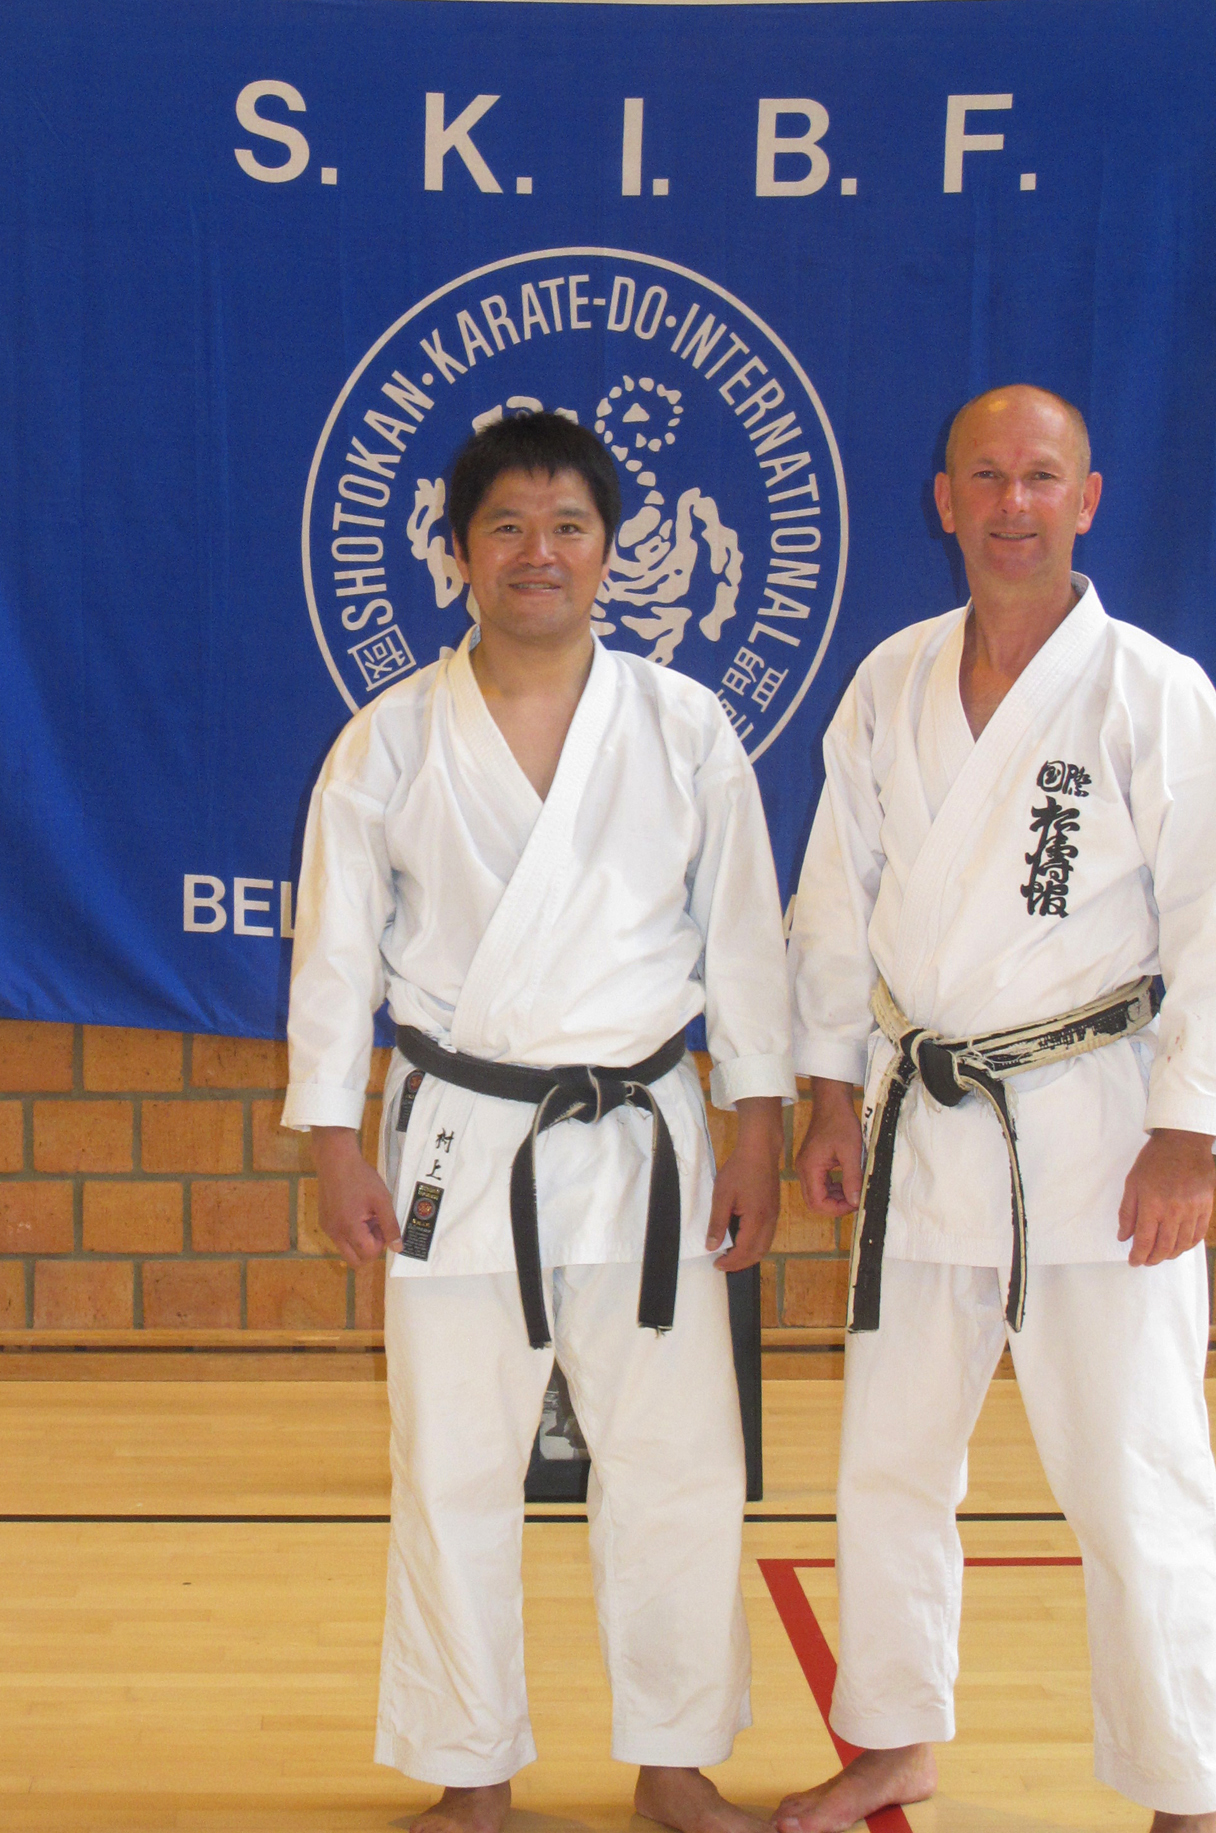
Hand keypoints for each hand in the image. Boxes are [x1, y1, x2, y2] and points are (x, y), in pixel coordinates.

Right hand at [311, 1125, 402, 1266]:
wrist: (336, 1160)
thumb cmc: (361, 1178)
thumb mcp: (382, 1201)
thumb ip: (391, 1226)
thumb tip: (397, 1248)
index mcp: (349, 1229)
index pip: (368, 1254)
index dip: (380, 1243)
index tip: (382, 1224)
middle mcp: (334, 1233)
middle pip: (354, 1260)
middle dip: (369, 1248)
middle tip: (375, 1225)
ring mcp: (327, 1228)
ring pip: (346, 1250)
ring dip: (360, 1240)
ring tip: (366, 1216)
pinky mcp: (324, 1221)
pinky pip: (339, 1238)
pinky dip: (350, 1232)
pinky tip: (356, 1211)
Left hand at [706, 1096, 782, 1270]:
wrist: (759, 1150)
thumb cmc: (739, 1170)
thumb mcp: (721, 1196)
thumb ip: (717, 1223)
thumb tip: (712, 1246)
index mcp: (756, 1219)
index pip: (744, 1250)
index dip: (730, 1262)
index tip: (716, 1264)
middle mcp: (769, 1221)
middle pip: (758, 1252)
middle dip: (741, 1263)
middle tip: (723, 1264)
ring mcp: (774, 1215)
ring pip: (765, 1245)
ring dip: (749, 1254)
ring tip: (731, 1255)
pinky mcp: (774, 1209)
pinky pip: (767, 1235)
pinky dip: (755, 1244)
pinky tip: (743, 1239)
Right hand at [795, 1077, 862, 1215]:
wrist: (832, 1103)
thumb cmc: (841, 1123)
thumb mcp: (852, 1152)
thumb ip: (852, 1179)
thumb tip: (856, 1202)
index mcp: (810, 1168)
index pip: (817, 1203)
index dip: (836, 1209)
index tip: (855, 1204)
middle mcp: (804, 1170)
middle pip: (814, 1202)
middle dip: (835, 1206)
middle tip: (855, 1200)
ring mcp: (806, 1166)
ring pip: (817, 1194)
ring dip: (835, 1197)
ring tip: (854, 1191)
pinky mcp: (812, 1163)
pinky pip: (820, 1184)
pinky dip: (833, 1188)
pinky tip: (847, 1182)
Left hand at [1118, 1127, 1214, 1266]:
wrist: (1184, 1142)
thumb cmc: (1155, 1160)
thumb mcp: (1132, 1182)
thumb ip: (1127, 1212)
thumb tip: (1124, 1236)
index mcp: (1152, 1204)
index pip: (1144, 1240)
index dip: (1138, 1255)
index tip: (1134, 1261)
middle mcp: (1174, 1211)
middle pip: (1164, 1247)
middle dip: (1153, 1259)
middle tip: (1146, 1261)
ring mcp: (1193, 1210)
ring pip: (1182, 1244)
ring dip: (1170, 1254)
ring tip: (1161, 1255)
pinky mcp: (1206, 1207)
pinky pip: (1198, 1234)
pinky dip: (1188, 1245)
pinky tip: (1180, 1245)